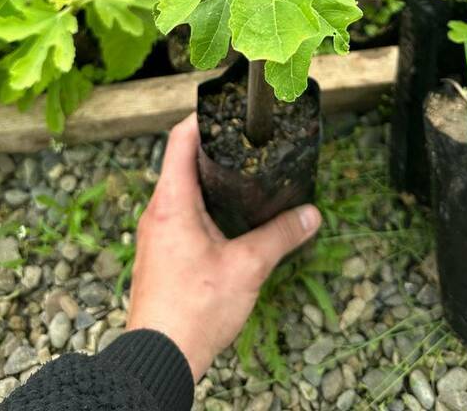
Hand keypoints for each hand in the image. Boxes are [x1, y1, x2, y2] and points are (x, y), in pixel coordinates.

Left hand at [127, 112, 321, 380]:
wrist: (158, 358)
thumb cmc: (193, 310)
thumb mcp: (248, 267)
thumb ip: (281, 236)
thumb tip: (311, 215)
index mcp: (172, 202)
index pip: (180, 139)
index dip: (202, 117)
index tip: (226, 109)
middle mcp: (157, 211)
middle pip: (180, 161)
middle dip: (213, 148)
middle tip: (245, 141)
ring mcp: (155, 233)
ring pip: (180, 190)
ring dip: (208, 179)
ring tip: (242, 175)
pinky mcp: (159, 253)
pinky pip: (179, 214)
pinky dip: (202, 205)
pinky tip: (228, 218)